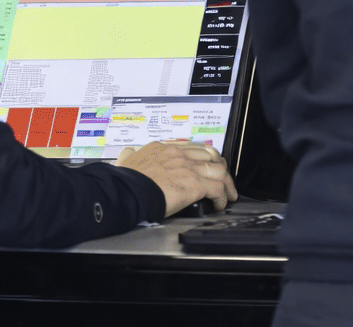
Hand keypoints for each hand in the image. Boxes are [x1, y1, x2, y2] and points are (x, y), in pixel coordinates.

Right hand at [114, 141, 237, 215]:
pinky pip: (218, 188)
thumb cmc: (126, 181)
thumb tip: (128, 152)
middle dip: (219, 166)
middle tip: (221, 179)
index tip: (203, 166)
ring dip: (226, 183)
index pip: (190, 147)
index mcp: (162, 148)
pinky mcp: (195, 183)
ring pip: (219, 169)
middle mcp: (177, 154)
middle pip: (210, 154)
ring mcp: (188, 167)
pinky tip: (219, 205)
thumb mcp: (125, 160)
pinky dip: (222, 197)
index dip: (201, 158)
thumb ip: (129, 155)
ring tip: (227, 194)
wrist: (129, 191)